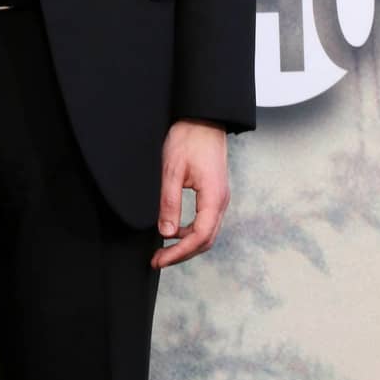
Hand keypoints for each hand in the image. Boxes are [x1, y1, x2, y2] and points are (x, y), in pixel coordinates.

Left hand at [150, 120, 229, 269]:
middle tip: (158, 260)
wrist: (202, 118)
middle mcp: (221, 201)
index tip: (159, 259)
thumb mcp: (172, 170)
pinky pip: (205, 221)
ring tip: (164, 249)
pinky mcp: (214, 194)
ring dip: (187, 244)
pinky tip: (174, 230)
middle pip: (205, 240)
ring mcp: (220, 198)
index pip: (199, 237)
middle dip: (182, 254)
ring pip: (207, 232)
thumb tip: (166, 232)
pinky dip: (190, 231)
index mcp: (213, 198)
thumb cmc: (188, 139)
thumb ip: (170, 202)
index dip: (178, 253)